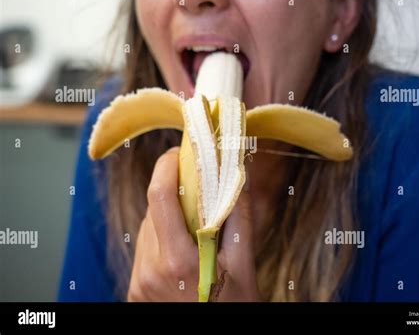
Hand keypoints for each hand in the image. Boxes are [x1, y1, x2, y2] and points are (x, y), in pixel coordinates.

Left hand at [127, 147, 260, 301]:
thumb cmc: (235, 307)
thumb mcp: (244, 266)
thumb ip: (239, 218)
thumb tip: (237, 174)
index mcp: (180, 261)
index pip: (162, 196)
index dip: (169, 165)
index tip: (181, 151)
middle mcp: (152, 270)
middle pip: (154, 208)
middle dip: (172, 186)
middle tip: (192, 177)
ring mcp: (139, 282)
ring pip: (148, 227)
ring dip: (168, 213)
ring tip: (193, 222)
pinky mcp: (135, 290)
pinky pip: (145, 248)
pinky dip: (162, 237)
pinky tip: (181, 247)